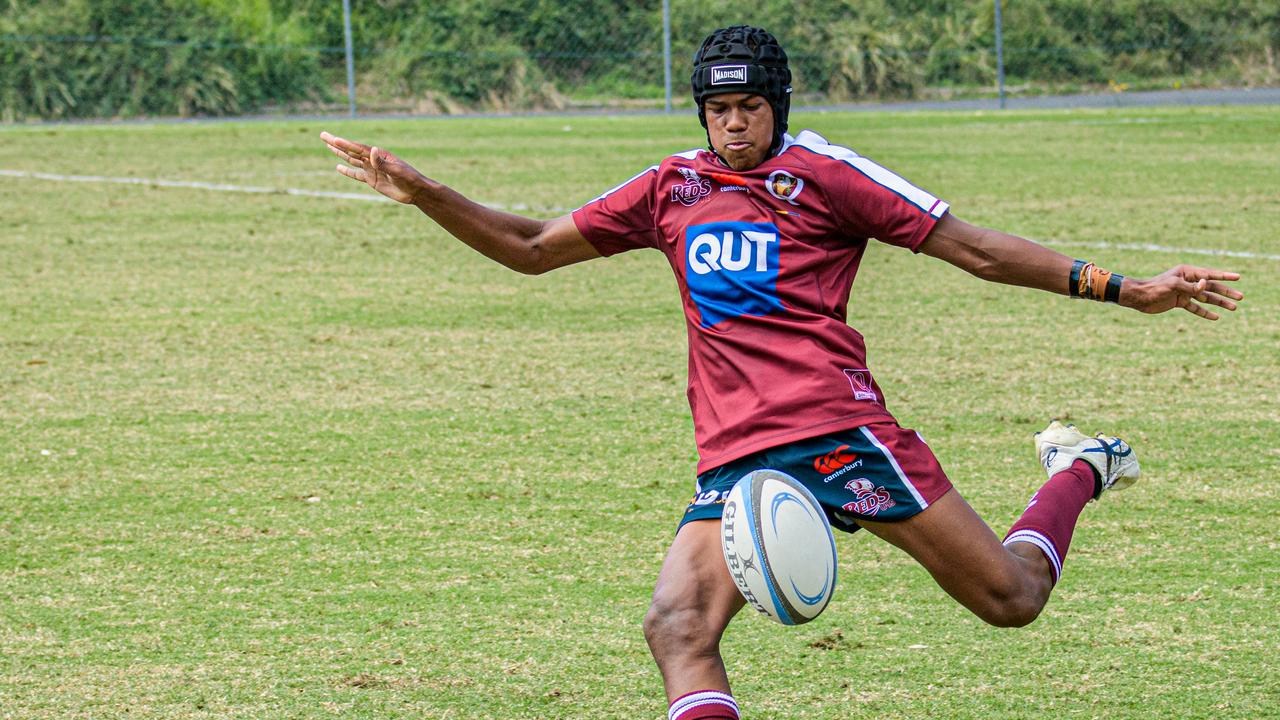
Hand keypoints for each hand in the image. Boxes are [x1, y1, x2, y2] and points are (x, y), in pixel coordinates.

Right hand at [321, 131, 426, 203]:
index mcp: (378, 154)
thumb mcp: (396, 170)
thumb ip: (383, 163)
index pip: (358, 148)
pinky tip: (338, 167)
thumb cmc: (409, 178)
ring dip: (340, 153)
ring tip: (328, 146)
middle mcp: (372, 159)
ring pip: (352, 160)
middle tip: (323, 135)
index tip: (333, 140)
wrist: (416, 191)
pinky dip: (347, 171)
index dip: (345, 144)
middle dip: (336, 143)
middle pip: (351, 150)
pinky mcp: (372, 180)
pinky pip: (356, 174)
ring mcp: (371, 169)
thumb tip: (372, 150)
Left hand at [1125, 265, 1243, 320]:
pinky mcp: (1179, 302)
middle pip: (1211, 287)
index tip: (1238, 277)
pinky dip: (1205, 312)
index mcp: (1187, 272)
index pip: (1209, 274)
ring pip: (1206, 298)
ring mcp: (1184, 292)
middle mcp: (1188, 281)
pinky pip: (1195, 308)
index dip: (1224, 276)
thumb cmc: (1154, 287)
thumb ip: (1190, 286)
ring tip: (1234, 308)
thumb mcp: (1173, 285)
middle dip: (1226, 292)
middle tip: (1241, 297)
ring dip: (1219, 303)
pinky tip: (1216, 317)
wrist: (1139, 297)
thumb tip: (1206, 283)